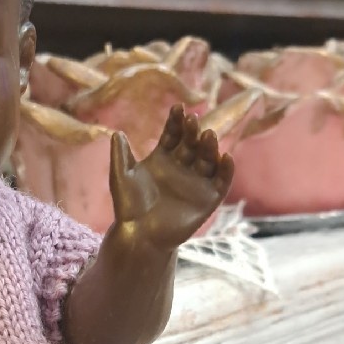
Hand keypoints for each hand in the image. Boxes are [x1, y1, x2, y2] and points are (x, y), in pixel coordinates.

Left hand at [109, 104, 233, 249]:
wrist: (139, 234)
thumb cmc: (128, 207)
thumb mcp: (121, 177)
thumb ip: (120, 155)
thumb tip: (116, 133)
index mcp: (163, 158)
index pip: (173, 134)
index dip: (176, 121)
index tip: (178, 108)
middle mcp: (182, 166)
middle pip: (191, 143)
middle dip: (192, 131)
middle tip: (192, 120)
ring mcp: (196, 182)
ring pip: (207, 159)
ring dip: (210, 146)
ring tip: (208, 135)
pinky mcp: (208, 199)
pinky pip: (221, 181)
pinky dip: (226, 170)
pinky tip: (225, 157)